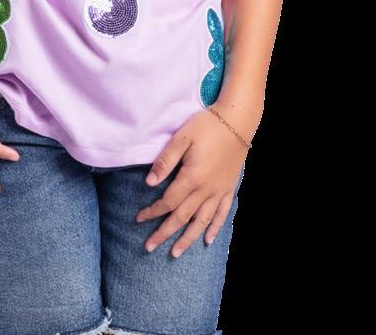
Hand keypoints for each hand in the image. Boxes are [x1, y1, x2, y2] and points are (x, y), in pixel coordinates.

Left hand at [135, 107, 246, 257]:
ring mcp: (219, 191)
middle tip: (149, 247)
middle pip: (182, 217)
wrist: (237, 121)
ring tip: (176, 253)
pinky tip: (208, 240)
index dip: (152, 212)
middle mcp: (206, 190)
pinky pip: (222, 214)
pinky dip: (214, 228)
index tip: (138, 219)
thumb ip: (165, 161)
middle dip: (165, 233)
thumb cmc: (206, 126)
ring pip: (202, 222)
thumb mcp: (182, 138)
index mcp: (192, 178)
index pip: (168, 202)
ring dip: (188, 239)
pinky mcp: (229, 189)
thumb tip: (149, 183)